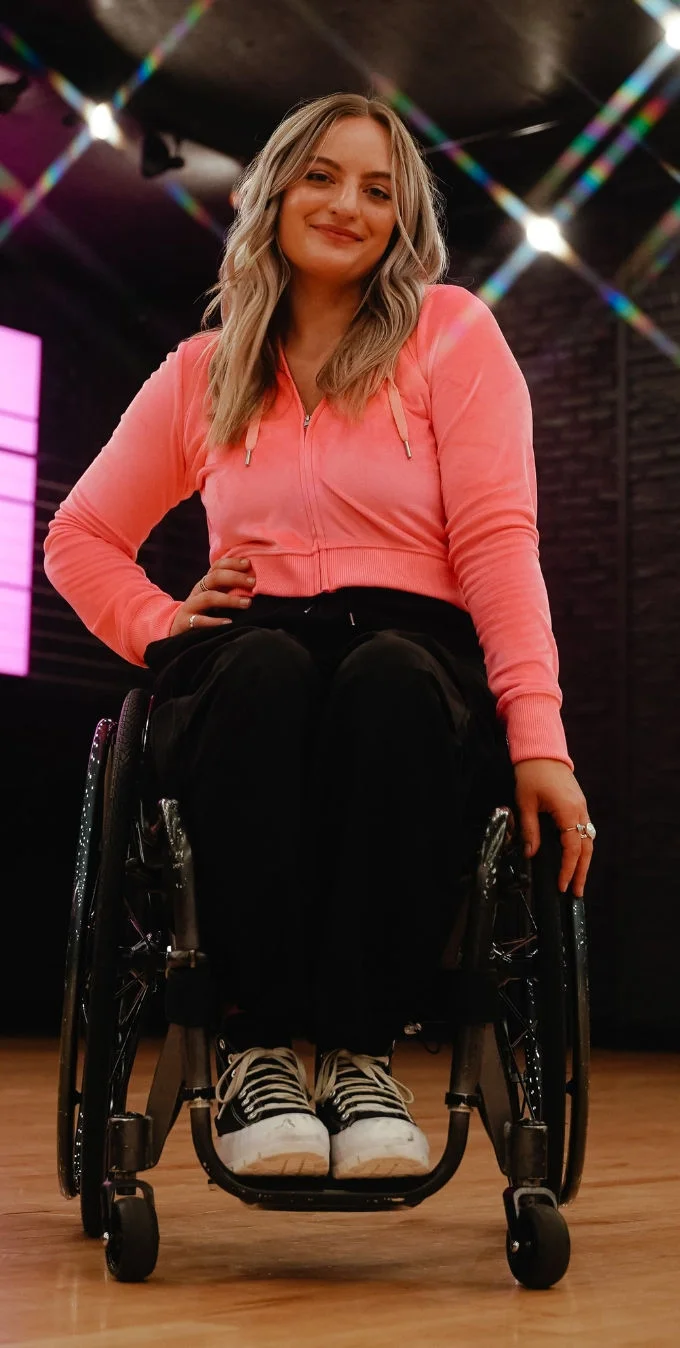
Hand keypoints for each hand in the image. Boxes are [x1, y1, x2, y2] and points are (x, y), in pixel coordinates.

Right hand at [170, 557, 256, 635]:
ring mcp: (191, 606)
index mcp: (206, 583)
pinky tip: (229, 623)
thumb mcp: (215, 596)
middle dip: (235, 578)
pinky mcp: (186, 622)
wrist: (177, 628)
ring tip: (247, 603)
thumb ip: (231, 588)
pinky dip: (214, 622)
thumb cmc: (204, 611)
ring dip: (229, 599)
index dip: (232, 563)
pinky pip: (199, 621)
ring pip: (208, 597)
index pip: (217, 566)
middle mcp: (198, 591)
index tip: (249, 564)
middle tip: (253, 583)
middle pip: (214, 578)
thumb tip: (256, 581)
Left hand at [513, 759, 592, 896]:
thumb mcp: (525, 803)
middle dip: (582, 872)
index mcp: (568, 811)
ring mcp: (581, 806)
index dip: (568, 869)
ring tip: (577, 880)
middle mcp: (580, 810)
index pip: (573, 848)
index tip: (562, 885)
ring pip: (588, 840)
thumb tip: (531, 853)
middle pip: (587, 848)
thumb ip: (530, 830)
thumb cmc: (532, 773)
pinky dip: (582, 846)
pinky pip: (585, 829)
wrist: (541, 750)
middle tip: (576, 893)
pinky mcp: (578, 803)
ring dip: (584, 861)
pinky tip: (576, 856)